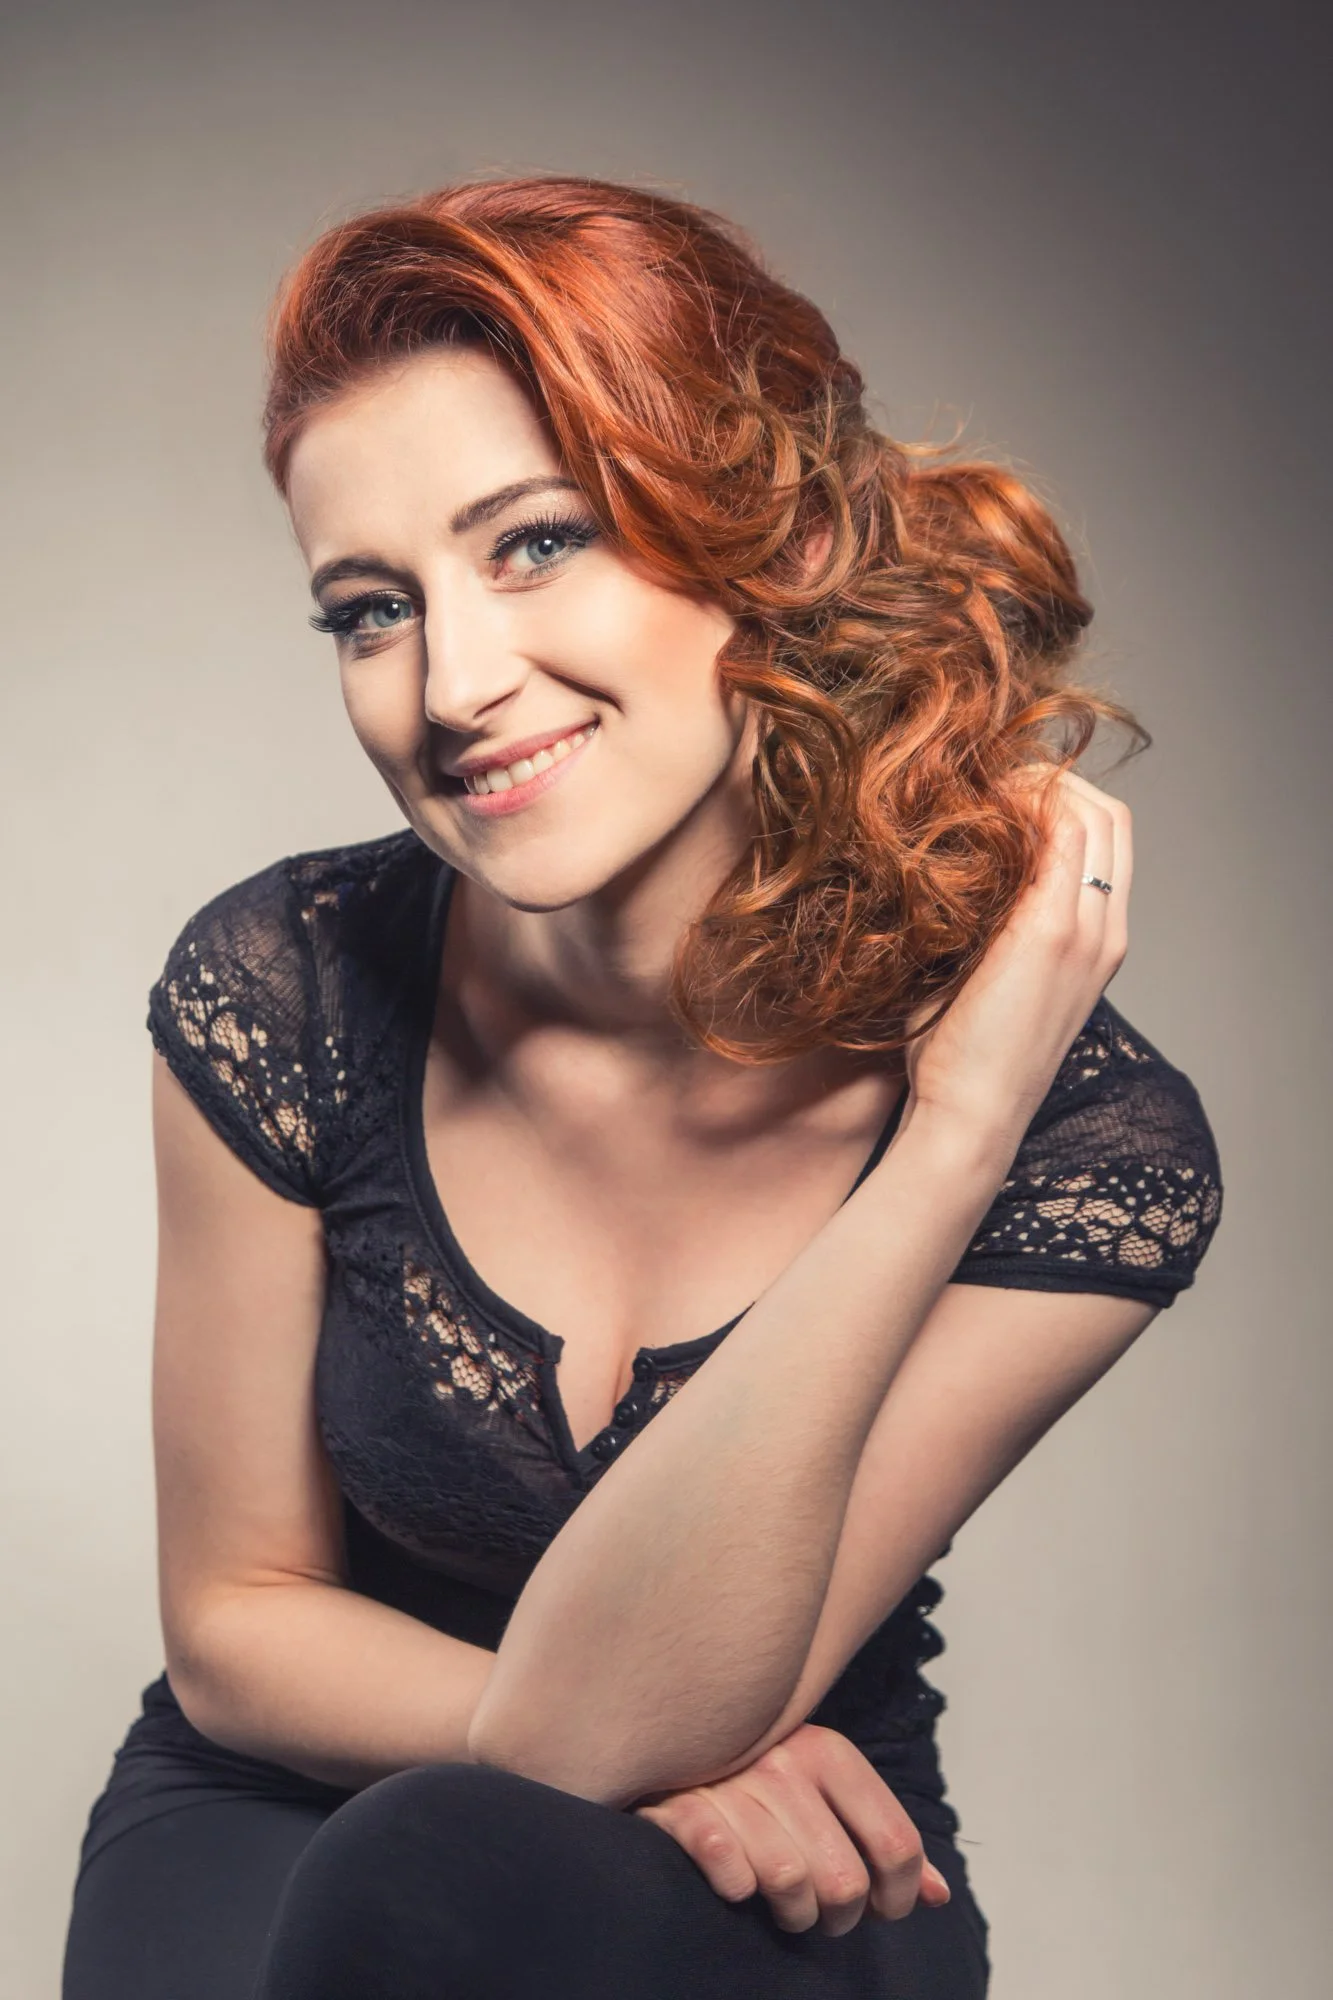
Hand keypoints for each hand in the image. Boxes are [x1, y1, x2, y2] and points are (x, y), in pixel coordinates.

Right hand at [631, 1723, 950, 1936]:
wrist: (670, 1746)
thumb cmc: (762, 1784)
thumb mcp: (829, 1794)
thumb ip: (883, 1839)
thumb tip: (940, 1896)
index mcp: (829, 1752)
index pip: (898, 1844)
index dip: (900, 1897)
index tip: (883, 1909)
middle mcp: (784, 1763)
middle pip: (846, 1882)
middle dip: (840, 1917)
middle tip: (823, 1911)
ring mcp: (732, 1785)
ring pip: (792, 1886)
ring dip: (791, 1912)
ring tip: (782, 1902)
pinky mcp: (684, 1811)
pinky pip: (732, 1876)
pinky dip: (737, 1890)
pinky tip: (735, 1879)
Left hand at [903, 767, 1130, 1147]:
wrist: (970, 1115)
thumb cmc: (964, 1057)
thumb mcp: (988, 977)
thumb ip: (991, 924)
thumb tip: (947, 873)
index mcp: (1098, 940)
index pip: (1107, 837)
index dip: (1061, 797)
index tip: (999, 788)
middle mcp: (1105, 929)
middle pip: (1109, 814)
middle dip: (1054, 778)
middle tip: (988, 772)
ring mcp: (1085, 929)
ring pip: (1090, 814)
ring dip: (1036, 784)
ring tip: (977, 782)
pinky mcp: (1050, 932)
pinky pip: (1057, 836)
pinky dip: (1022, 807)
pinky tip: (973, 808)